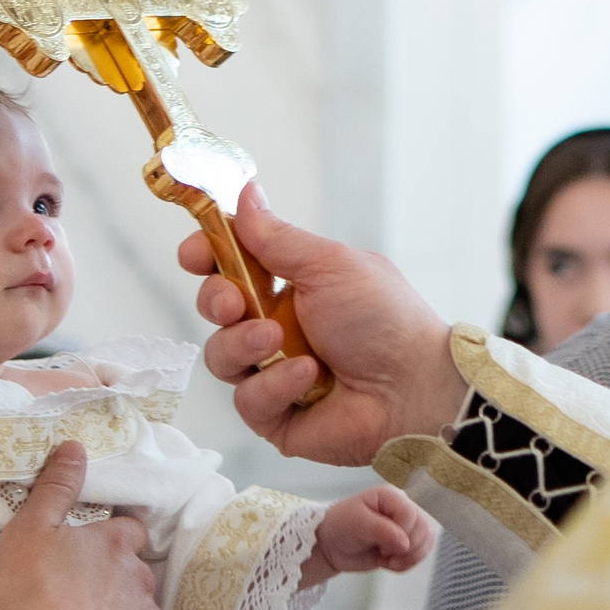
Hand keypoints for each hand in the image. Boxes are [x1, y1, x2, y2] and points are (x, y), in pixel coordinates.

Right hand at [0, 442, 161, 609]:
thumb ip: (55, 488)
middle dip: (113, 577)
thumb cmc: (31, 597)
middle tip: (77, 593)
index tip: (88, 550)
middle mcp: (139, 578)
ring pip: (137, 608)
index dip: (109, 537)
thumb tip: (75, 448)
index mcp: (114, 544)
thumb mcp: (29, 531)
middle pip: (134, 571)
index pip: (127, 529)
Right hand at [176, 186, 462, 464]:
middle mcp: (277, 327)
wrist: (414, 386)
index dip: (206, 256)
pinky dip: (275, 385)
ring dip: (243, 344)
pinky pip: (247, 399)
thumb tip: (247, 192)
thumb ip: (277, 237)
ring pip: (220, 356)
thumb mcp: (329, 265)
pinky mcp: (276, 416)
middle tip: (236, 302)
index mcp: (291, 285)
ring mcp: (273, 372)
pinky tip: (308, 376)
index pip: (231, 264)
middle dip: (216, 300)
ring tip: (277, 341)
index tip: (195, 254)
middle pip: (215, 308)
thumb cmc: (383, 318)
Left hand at [302, 486, 434, 585]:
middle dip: (405, 547)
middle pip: (422, 527)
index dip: (400, 533)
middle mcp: (402, 508)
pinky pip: (422, 552)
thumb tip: (405, 543)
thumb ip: (382, 531)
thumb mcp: (356, 524)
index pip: (410, 514)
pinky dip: (409, 562)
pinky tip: (391, 563)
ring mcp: (406, 525)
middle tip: (381, 550)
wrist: (333, 546)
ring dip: (409, 556)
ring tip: (387, 559)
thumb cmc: (341, 526)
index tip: (379, 542)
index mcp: (391, 496)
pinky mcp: (406, 542)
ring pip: (426, 540)